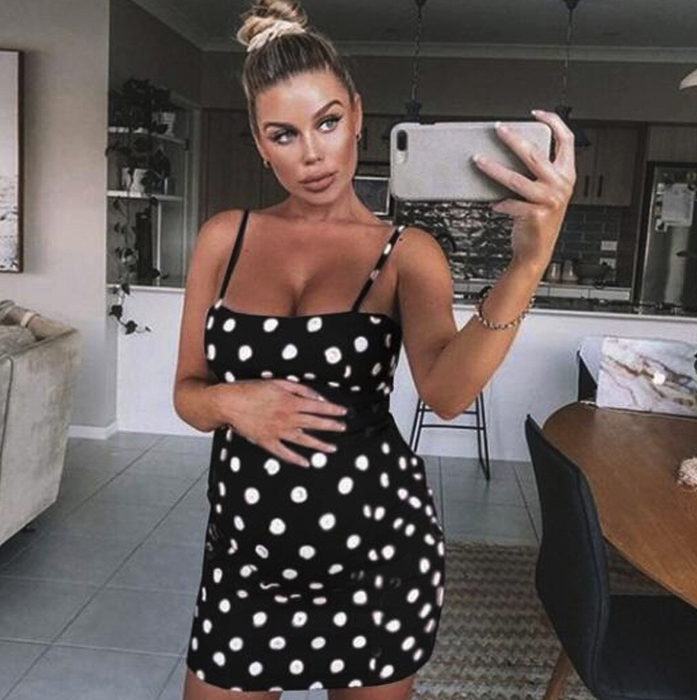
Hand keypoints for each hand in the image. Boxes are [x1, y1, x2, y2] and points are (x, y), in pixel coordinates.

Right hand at [211, 379, 347, 467]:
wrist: (229, 402)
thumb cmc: (252, 389)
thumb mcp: (278, 382)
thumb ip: (299, 388)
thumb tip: (317, 396)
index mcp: (290, 402)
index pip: (318, 406)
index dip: (333, 410)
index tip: (344, 412)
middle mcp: (287, 418)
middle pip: (314, 423)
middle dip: (331, 426)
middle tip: (343, 428)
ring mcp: (277, 431)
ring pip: (303, 440)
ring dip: (319, 445)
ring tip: (332, 448)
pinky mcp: (266, 441)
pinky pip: (284, 453)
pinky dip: (295, 459)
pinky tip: (306, 463)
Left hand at [473, 109, 575, 272]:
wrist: (537, 251)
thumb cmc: (538, 220)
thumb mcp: (547, 192)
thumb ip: (541, 173)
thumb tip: (514, 150)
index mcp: (568, 174)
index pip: (566, 139)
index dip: (552, 122)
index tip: (535, 114)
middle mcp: (561, 185)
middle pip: (535, 153)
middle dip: (513, 138)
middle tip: (497, 129)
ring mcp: (549, 200)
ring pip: (516, 178)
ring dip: (493, 168)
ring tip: (478, 160)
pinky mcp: (536, 214)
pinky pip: (511, 203)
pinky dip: (500, 203)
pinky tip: (494, 204)